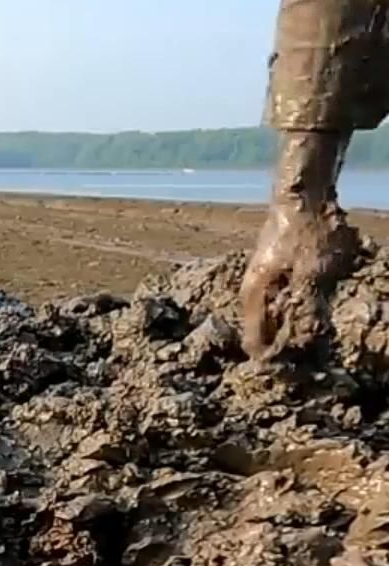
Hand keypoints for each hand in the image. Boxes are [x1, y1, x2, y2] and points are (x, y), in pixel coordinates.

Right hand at [240, 132, 358, 362]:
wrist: (301, 193)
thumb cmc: (307, 232)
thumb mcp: (315, 274)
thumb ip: (308, 310)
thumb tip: (305, 344)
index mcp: (253, 297)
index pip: (254, 344)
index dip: (274, 363)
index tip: (296, 372)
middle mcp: (250, 292)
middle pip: (262, 334)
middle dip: (284, 348)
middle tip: (311, 360)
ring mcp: (259, 280)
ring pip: (272, 318)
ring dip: (291, 329)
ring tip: (314, 337)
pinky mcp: (272, 271)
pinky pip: (279, 302)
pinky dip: (294, 311)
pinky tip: (312, 310)